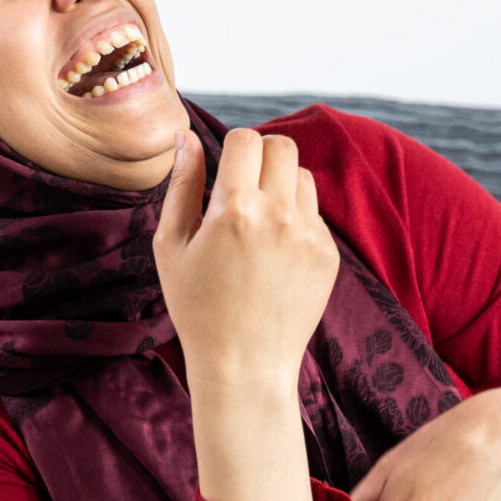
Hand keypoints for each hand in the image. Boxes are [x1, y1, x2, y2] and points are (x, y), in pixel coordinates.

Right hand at [154, 128, 337, 388]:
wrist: (245, 364)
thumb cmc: (197, 307)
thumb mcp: (172, 245)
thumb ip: (182, 185)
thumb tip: (187, 137)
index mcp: (234, 208)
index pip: (246, 138)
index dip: (233, 148)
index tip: (225, 170)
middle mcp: (279, 216)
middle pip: (283, 146)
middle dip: (262, 156)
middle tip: (244, 186)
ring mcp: (310, 235)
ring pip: (303, 177)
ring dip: (282, 186)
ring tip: (258, 223)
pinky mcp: (329, 254)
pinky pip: (315, 215)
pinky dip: (296, 220)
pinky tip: (274, 255)